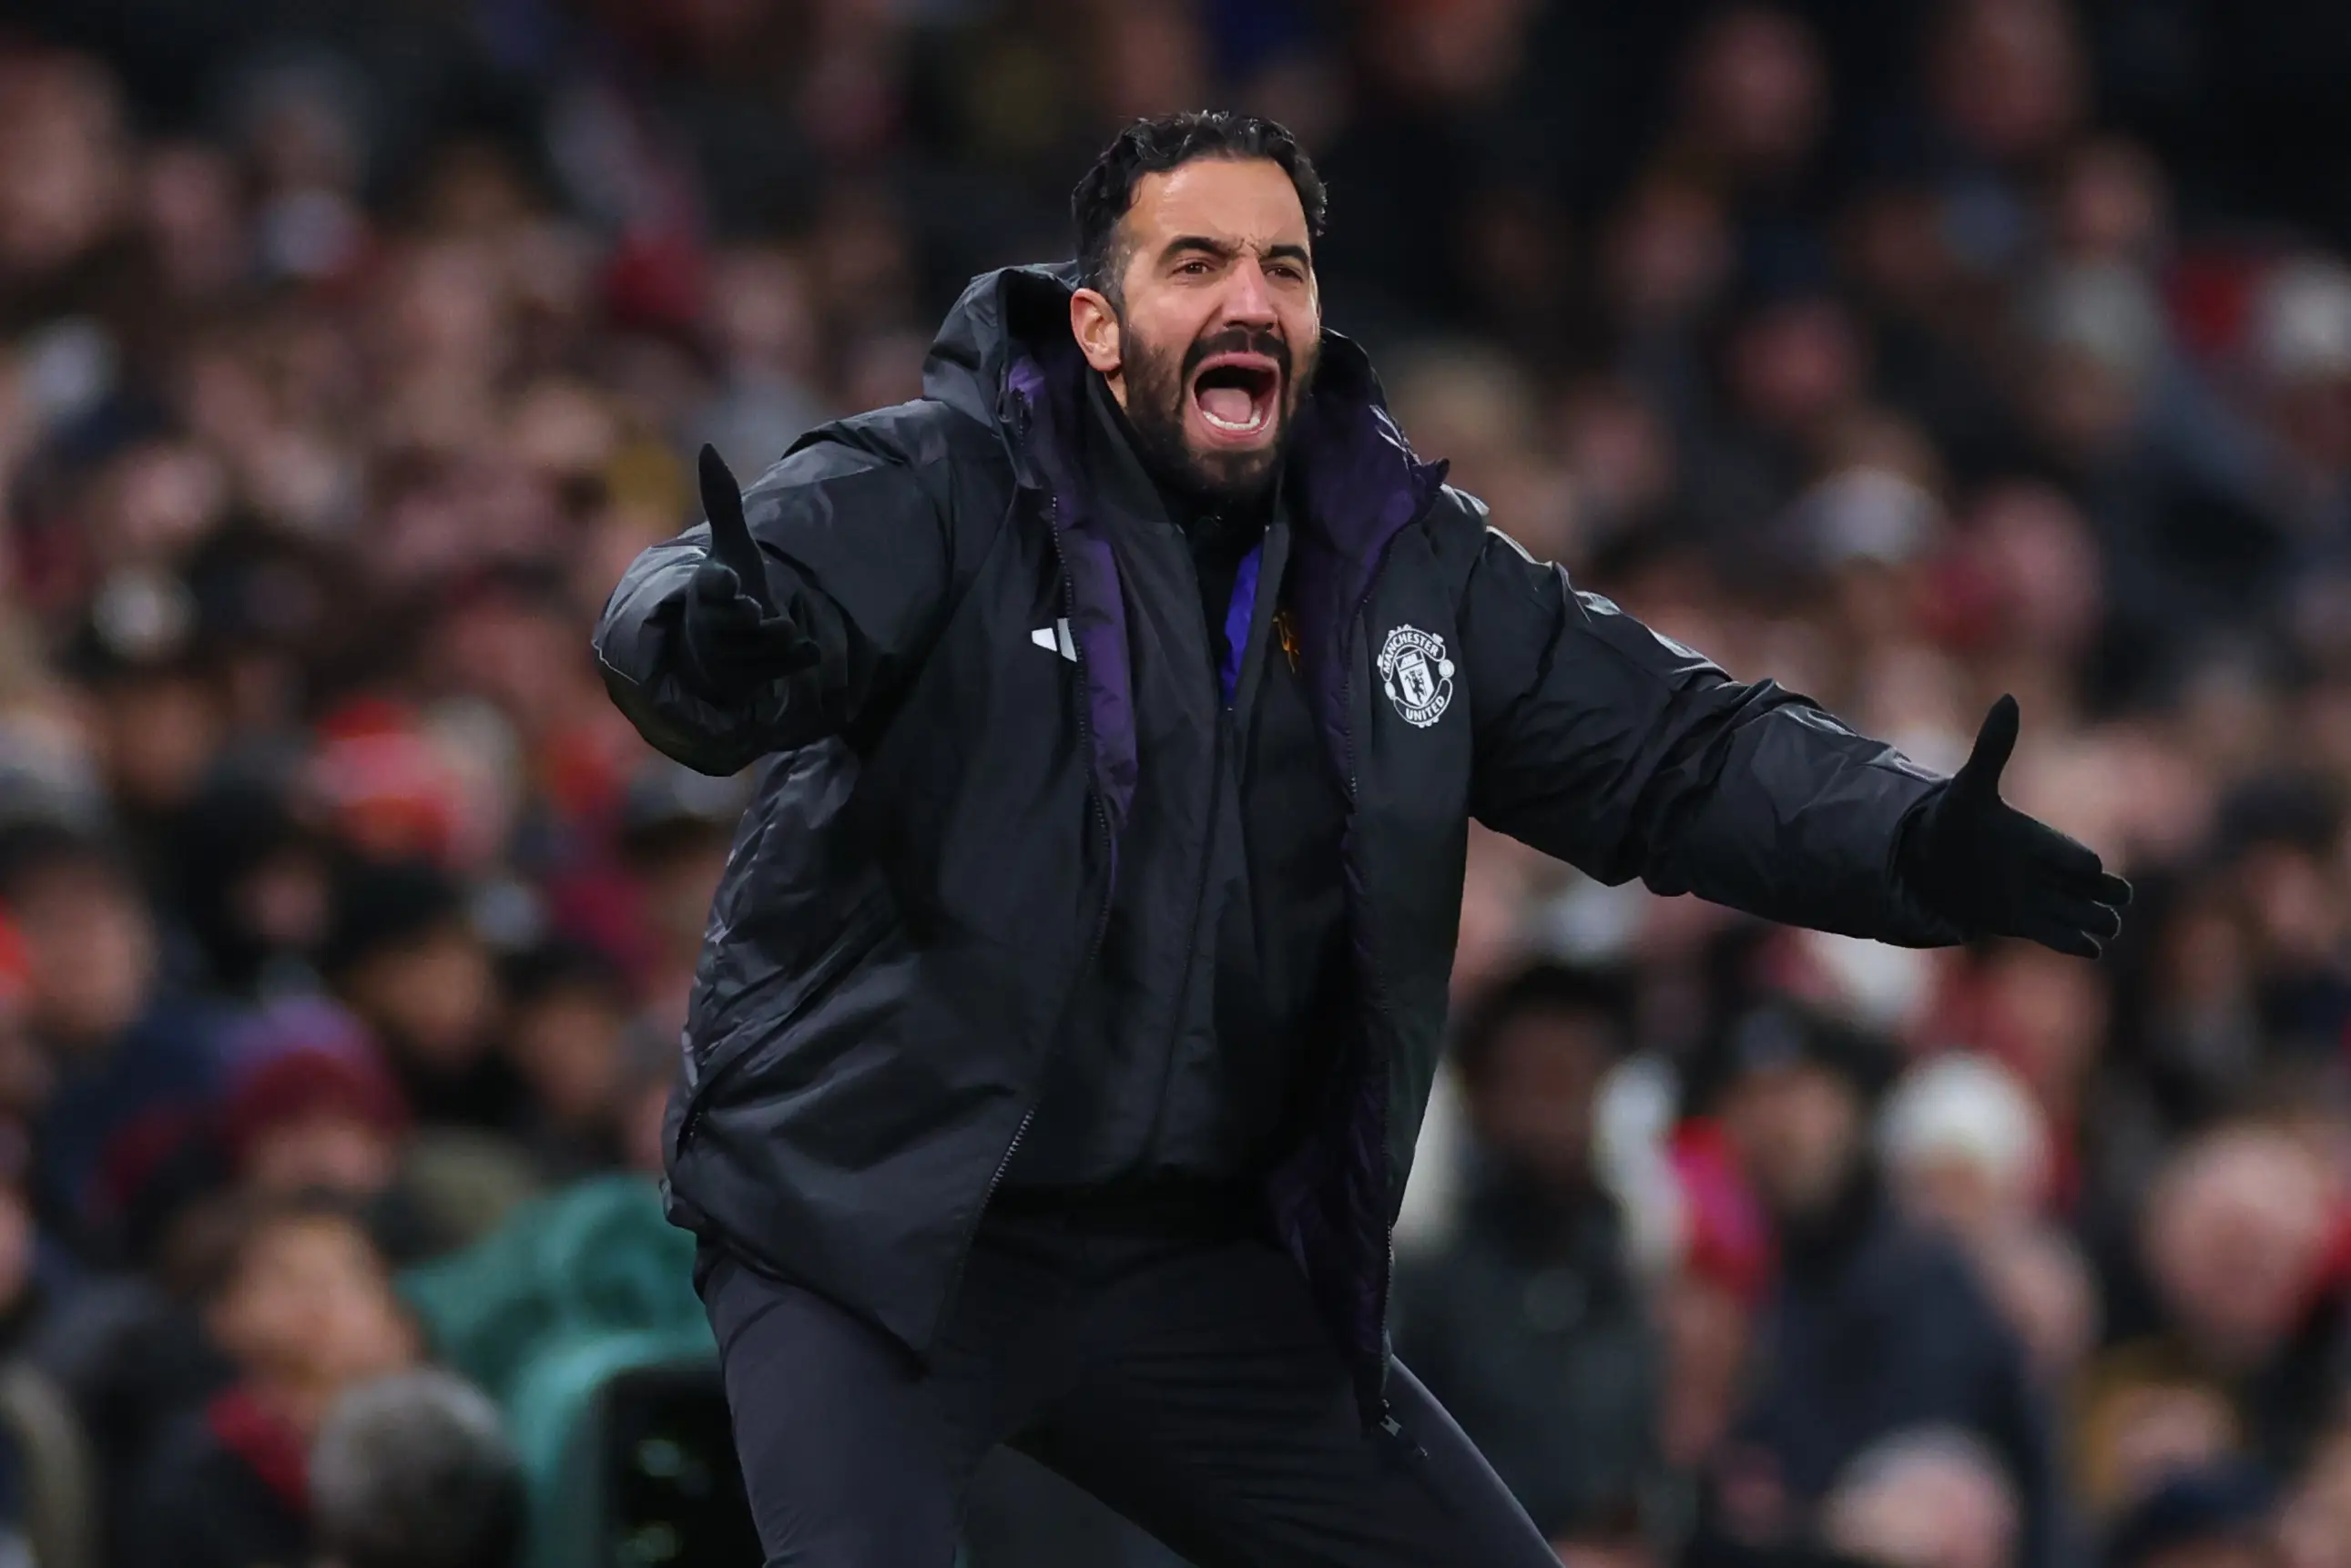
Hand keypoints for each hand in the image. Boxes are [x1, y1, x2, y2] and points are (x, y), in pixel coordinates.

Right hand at [680, 445, 821, 699]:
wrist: (717, 651)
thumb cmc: (727, 590)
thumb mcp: (728, 547)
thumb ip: (721, 501)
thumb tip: (707, 446)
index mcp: (707, 591)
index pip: (709, 587)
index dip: (720, 585)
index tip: (731, 581)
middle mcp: (715, 626)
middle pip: (736, 621)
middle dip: (748, 618)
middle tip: (758, 611)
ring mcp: (735, 655)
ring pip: (761, 645)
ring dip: (776, 637)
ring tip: (783, 628)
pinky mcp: (756, 676)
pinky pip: (781, 669)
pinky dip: (797, 659)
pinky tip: (811, 649)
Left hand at [1899, 696, 2131, 956]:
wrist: (1925, 860)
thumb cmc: (1952, 821)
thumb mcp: (1969, 788)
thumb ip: (1993, 748)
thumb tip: (2009, 698)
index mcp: (2046, 843)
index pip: (2085, 861)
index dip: (2081, 866)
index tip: (2071, 867)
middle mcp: (2051, 873)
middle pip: (2108, 891)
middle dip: (2108, 899)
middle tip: (2092, 903)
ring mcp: (2043, 901)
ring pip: (2094, 918)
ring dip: (2095, 925)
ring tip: (2085, 927)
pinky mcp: (2026, 925)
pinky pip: (2068, 941)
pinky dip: (2077, 944)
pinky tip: (2080, 947)